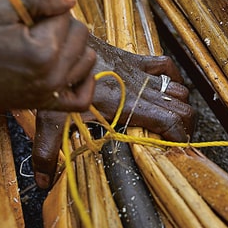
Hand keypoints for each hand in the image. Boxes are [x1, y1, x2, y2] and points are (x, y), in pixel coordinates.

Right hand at [0, 0, 95, 113]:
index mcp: (43, 51)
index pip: (65, 15)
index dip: (44, 8)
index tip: (21, 17)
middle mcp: (53, 76)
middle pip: (80, 35)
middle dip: (58, 25)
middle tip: (27, 29)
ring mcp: (51, 93)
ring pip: (86, 59)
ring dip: (71, 46)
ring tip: (42, 43)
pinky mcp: (45, 105)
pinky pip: (82, 99)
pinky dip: (84, 81)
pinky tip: (70, 67)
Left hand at [31, 35, 195, 187]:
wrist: (61, 44)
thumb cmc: (59, 81)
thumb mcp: (52, 118)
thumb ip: (47, 151)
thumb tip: (42, 183)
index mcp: (127, 105)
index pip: (169, 121)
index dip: (179, 137)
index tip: (177, 151)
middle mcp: (139, 88)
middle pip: (181, 107)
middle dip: (185, 126)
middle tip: (176, 142)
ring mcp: (139, 71)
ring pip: (177, 88)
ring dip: (179, 105)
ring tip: (172, 122)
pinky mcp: (134, 59)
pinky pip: (166, 64)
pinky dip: (173, 77)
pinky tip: (168, 88)